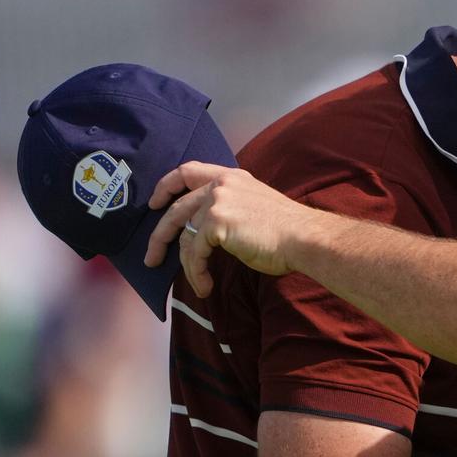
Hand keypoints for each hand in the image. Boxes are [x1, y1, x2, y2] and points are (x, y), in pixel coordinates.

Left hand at [143, 161, 307, 296]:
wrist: (304, 238)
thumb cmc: (286, 231)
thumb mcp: (253, 206)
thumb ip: (229, 208)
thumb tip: (202, 233)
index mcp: (231, 177)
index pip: (188, 171)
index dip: (165, 186)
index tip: (154, 204)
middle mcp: (221, 184)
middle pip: (176, 208)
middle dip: (160, 236)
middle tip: (152, 257)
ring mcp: (218, 201)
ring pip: (184, 235)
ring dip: (183, 264)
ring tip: (195, 283)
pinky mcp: (217, 223)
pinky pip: (195, 253)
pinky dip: (196, 273)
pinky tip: (205, 286)